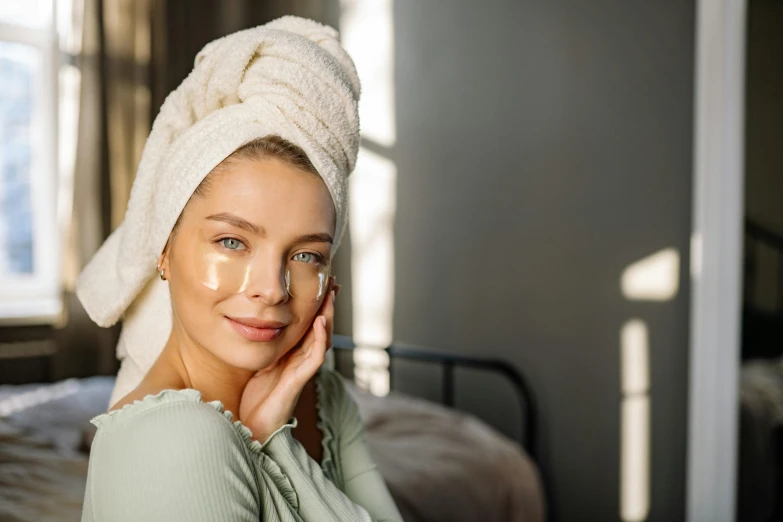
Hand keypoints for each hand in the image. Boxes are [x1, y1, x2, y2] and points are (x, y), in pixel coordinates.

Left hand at [238, 278, 338, 442]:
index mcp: (292, 355)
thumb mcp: (258, 365)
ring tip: (331, 296)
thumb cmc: (255, 400)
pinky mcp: (299, 381)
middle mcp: (301, 361)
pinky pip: (314, 358)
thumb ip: (263, 348)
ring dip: (328, 317)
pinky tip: (320, 322)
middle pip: (320, 328)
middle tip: (334, 283)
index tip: (321, 284)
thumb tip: (252, 322)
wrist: (252, 429)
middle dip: (327, 306)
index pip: (308, 325)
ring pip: (322, 339)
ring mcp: (302, 370)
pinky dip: (319, 339)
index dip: (316, 306)